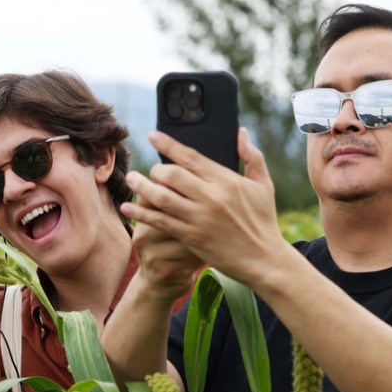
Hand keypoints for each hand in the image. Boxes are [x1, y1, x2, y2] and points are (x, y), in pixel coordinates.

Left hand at [123, 128, 285, 287]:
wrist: (263, 259)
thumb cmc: (264, 221)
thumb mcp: (263, 185)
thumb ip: (251, 156)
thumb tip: (240, 132)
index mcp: (226, 180)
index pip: (191, 156)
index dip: (168, 144)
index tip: (152, 136)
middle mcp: (211, 196)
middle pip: (171, 174)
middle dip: (155, 170)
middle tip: (148, 170)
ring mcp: (199, 218)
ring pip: (161, 197)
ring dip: (142, 187)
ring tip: (131, 179)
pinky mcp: (191, 237)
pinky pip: (160, 221)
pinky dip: (141, 213)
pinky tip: (128, 207)